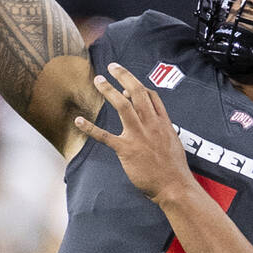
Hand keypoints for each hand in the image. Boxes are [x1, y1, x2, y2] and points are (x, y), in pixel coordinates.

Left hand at [74, 63, 193, 205]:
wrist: (174, 186)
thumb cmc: (174, 168)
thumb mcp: (173, 142)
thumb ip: (163, 129)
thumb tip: (153, 122)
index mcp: (163, 122)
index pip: (151, 95)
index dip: (138, 86)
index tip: (126, 83)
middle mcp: (151, 124)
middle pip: (137, 92)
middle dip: (123, 75)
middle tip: (112, 66)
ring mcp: (138, 135)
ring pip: (123, 105)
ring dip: (109, 90)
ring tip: (99, 80)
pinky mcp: (126, 149)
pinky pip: (105, 136)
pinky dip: (90, 127)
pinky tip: (78, 120)